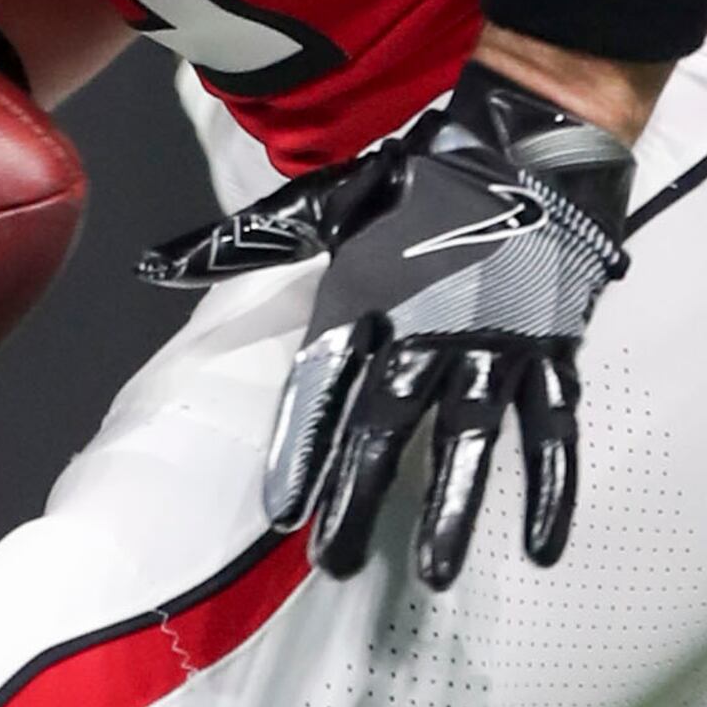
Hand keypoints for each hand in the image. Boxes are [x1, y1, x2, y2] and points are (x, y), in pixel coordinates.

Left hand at [257, 58, 632, 590]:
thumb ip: (244, 243)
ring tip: (436, 573)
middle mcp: (428, 325)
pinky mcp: (551, 346)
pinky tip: (542, 547)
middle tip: (338, 565)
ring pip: (472, 437)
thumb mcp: (330, 200)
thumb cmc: (426, 172)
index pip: (323, 383)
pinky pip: (553, 427)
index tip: (282, 515)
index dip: (302, 448)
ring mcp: (494, 339)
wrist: (532, 132)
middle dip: (361, 495)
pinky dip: (552, 487)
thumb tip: (152, 261)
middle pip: (387, 423)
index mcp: (369, 295)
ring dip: (454, 506)